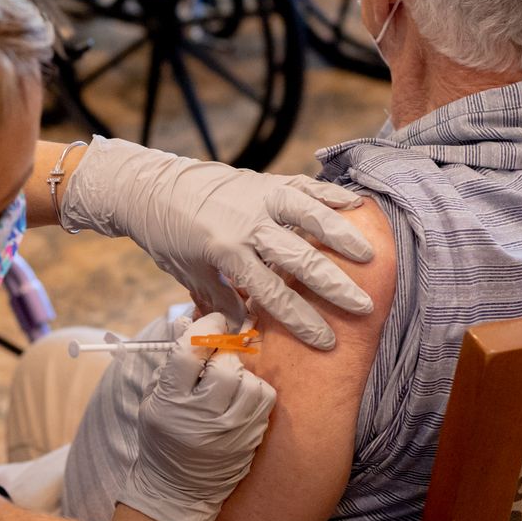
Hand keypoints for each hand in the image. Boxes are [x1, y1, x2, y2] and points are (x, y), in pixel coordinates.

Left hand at [59, 137, 374, 349]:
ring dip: (341, 236)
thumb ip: (221, 300)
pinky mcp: (265, 180)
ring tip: (370, 256)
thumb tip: (245, 330)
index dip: (301, 320)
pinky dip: (330, 194)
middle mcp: (247, 222)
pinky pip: (303, 186)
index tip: (326, 340)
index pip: (272, 293)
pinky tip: (356, 206)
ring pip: (308, 215)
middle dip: (332, 286)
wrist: (152, 187)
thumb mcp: (189, 274)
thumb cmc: (168, 235)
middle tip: (363, 307)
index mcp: (227, 251)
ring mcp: (259, 197)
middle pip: (299, 258)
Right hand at [117, 313, 277, 520]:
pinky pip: (264, 398)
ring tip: (228, 380)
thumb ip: (172, 363)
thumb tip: (192, 324)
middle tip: (219, 354)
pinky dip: (255, 390)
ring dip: (241, 372)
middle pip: (225, 365)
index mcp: (170, 402)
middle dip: (224, 352)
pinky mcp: (249, 439)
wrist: (176, 491)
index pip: (191, 351)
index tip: (214, 320)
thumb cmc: (162, 438)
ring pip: (249, 380)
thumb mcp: (154, 399)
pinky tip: (241, 396)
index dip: (205, 326)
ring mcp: (230, 430)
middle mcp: (201, 416)